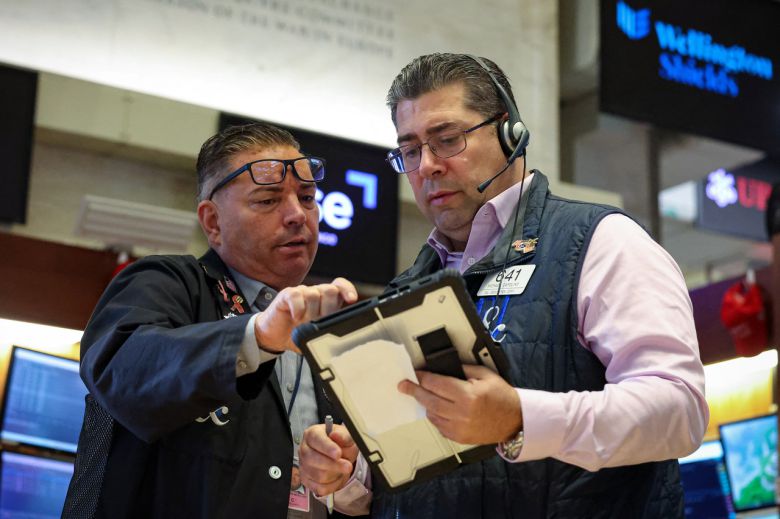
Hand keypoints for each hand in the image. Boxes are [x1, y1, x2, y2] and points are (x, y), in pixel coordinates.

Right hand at [254, 277, 356, 352]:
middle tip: (317, 323)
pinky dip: (298, 309)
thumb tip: (344, 337)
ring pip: (313, 294)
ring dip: (309, 313)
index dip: (347, 289)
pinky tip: (295, 317)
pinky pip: (297, 296)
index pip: (340, 286)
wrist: (273, 337)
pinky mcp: (286, 295)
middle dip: (326, 310)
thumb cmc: (296, 334)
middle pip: (330, 291)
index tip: (351, 300)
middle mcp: (315, 293)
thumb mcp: (317, 336)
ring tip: (302, 323)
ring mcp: (301, 292)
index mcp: (326, 301)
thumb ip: (330, 332)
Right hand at [299, 423, 358, 495]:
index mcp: (312, 434)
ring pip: (317, 475)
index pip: (316, 439)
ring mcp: (303, 465)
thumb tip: (335, 435)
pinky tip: (337, 477)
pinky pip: (319, 488)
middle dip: (333, 465)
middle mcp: (304, 449)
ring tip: (343, 469)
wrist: (341, 456)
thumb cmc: (341, 444)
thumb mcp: (347, 436)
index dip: (327, 447)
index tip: (338, 453)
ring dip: (335, 474)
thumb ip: (344, 436)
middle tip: (348, 466)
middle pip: (312, 459)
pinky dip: (332, 485)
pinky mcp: (306, 480)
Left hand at [398, 364, 521, 444]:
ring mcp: (459, 427)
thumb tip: (444, 366)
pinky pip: (439, 426)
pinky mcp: (459, 437)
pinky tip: (438, 409)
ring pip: (431, 414)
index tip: (416, 373)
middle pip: (429, 400)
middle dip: (414, 390)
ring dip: (426, 404)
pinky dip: (435, 417)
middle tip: (404, 386)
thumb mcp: (485, 375)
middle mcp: (461, 412)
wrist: (515, 421)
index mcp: (468, 395)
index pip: (436, 384)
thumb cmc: (502, 397)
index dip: (423, 377)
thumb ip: (464, 369)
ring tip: (425, 396)